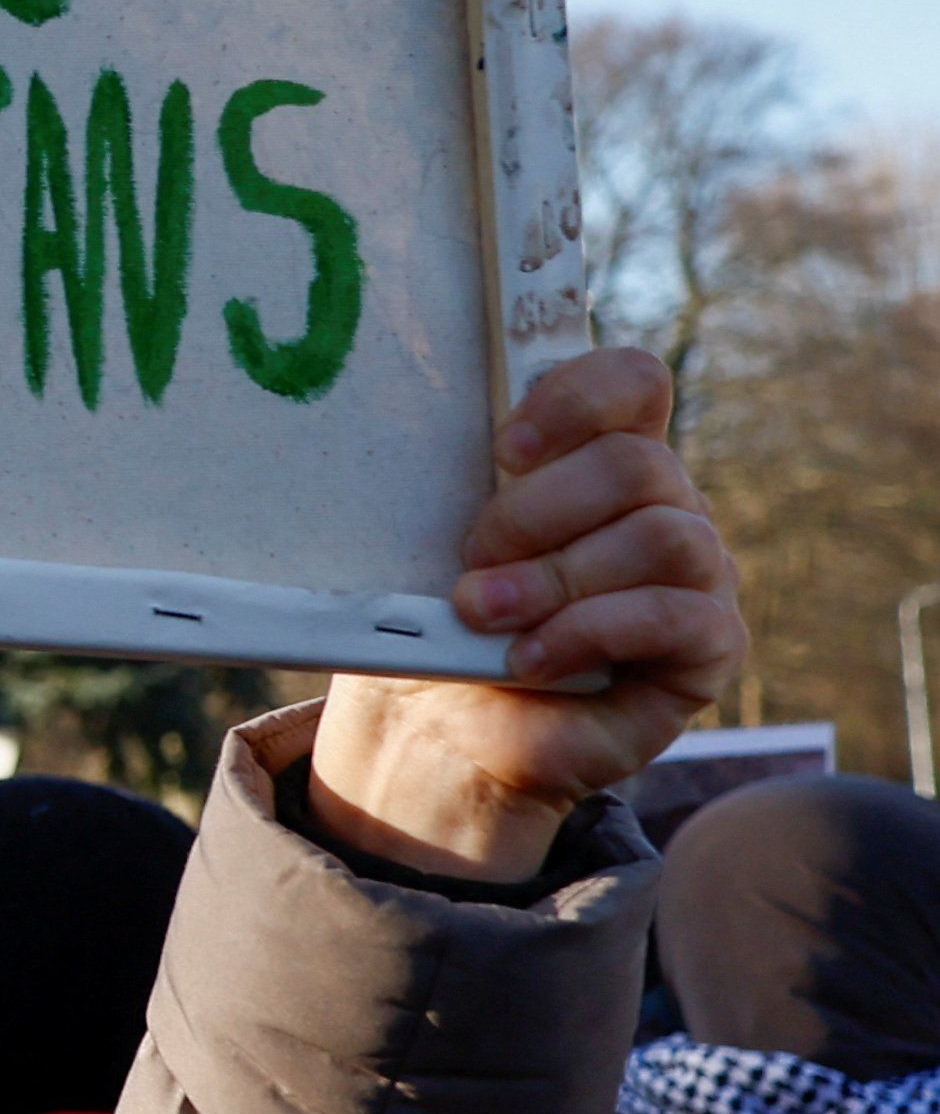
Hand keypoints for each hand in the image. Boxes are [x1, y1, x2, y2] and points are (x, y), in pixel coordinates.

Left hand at [308, 346, 743, 883]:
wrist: (444, 730)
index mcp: (599, 461)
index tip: (502, 450)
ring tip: (484, 615)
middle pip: (637, 463)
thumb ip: (450, 484)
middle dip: (536, 512)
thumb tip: (408, 428)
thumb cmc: (439, 624)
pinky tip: (529, 659)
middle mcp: (664, 507)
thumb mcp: (431, 543)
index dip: (576, 399)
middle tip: (472, 561)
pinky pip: (677, 615)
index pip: (632, 384)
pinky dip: (589, 632)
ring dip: (556, 577)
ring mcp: (697, 575)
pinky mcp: (707, 647)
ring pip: (661, 536)